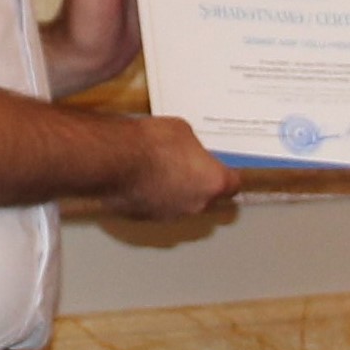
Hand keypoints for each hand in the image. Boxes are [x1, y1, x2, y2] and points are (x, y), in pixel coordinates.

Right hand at [101, 115, 237, 221]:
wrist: (115, 160)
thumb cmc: (152, 143)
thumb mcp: (183, 131)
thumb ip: (192, 147)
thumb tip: (187, 150)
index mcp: (213, 183)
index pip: (233, 185)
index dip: (227, 175)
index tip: (223, 167)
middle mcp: (195, 205)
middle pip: (207, 198)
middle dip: (200, 183)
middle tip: (189, 165)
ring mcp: (170, 215)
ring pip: (180, 205)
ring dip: (175, 192)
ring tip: (161, 170)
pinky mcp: (145, 218)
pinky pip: (156, 207)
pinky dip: (153, 197)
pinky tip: (142, 180)